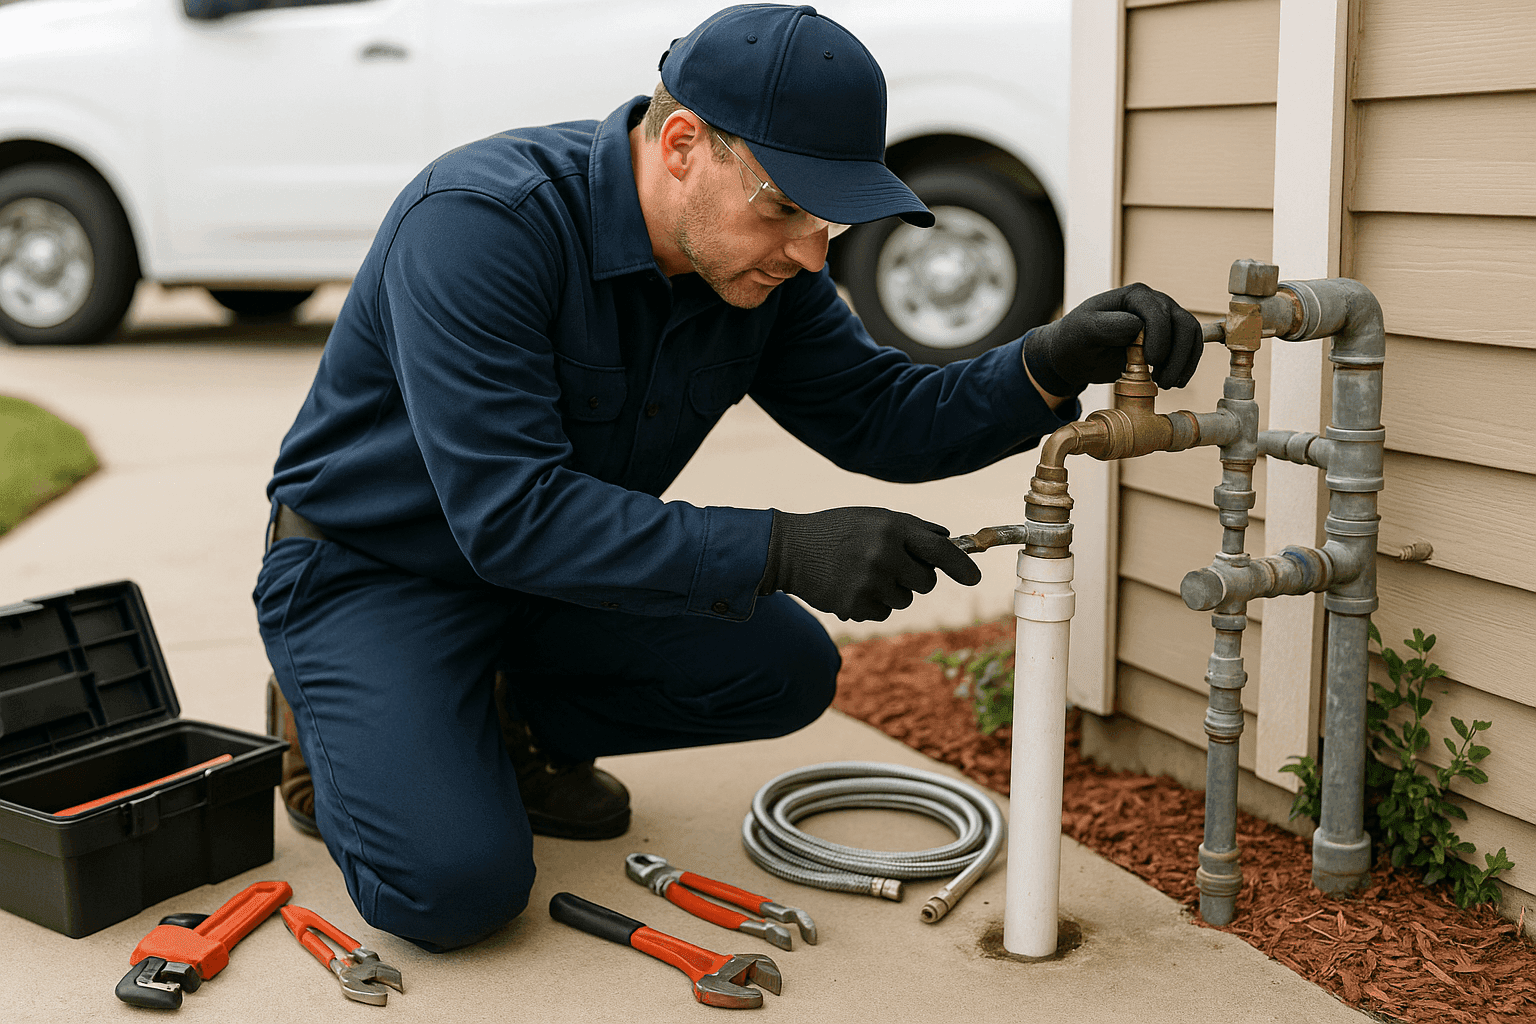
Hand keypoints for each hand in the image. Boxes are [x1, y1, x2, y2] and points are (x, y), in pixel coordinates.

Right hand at [757, 507, 981, 621]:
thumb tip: (947, 538)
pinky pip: (883, 612)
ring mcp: (869, 582)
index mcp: (892, 527)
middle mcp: (884, 554)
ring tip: (862, 573)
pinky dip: (872, 603)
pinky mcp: (855, 604)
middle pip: (926, 582)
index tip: (974, 578)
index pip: (939, 549)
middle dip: (916, 578)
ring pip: (904, 600)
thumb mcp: (873, 518)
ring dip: (891, 591)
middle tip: (891, 566)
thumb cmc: (837, 530)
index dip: (961, 566)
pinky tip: (851, 586)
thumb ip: (910, 527)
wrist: (789, 549)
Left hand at [1024, 283, 1202, 395]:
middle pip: (1183, 324)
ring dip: (1184, 362)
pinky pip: (1190, 348)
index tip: (1150, 362)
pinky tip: (1174, 381)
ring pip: (1191, 336)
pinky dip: (1186, 366)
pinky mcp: (1168, 337)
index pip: (1159, 313)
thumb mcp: (1084, 331)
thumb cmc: (1076, 339)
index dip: (1159, 338)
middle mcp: (1154, 302)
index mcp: (1134, 296)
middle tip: (1162, 380)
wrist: (1076, 354)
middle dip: (1176, 355)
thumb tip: (1137, 325)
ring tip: (1167, 383)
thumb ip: (1108, 325)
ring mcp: (1164, 319)